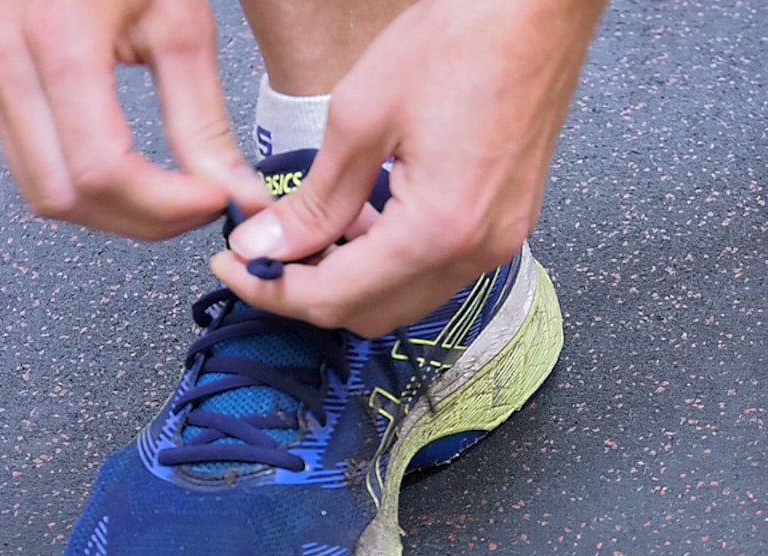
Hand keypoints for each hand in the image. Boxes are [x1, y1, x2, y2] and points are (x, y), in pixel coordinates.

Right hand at [0, 0, 270, 239]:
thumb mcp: (183, 27)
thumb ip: (205, 123)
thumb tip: (238, 198)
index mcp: (57, 39)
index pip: (101, 169)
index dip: (163, 206)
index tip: (216, 201)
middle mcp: (5, 63)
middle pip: (65, 197)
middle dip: (142, 221)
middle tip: (202, 205)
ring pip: (44, 196)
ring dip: (116, 214)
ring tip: (175, 194)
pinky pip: (34, 170)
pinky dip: (91, 191)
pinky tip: (137, 177)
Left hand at [212, 0, 604, 336]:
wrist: (537, 13)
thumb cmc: (461, 42)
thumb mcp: (361, 116)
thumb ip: (315, 199)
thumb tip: (266, 245)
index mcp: (438, 230)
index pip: (335, 296)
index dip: (271, 289)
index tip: (230, 266)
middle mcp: (475, 252)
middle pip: (370, 313)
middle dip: (307, 293)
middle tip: (262, 255)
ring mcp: (498, 243)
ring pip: (404, 299)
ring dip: (350, 280)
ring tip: (311, 232)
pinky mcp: (505, 226)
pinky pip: (436, 271)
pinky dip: (390, 262)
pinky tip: (364, 221)